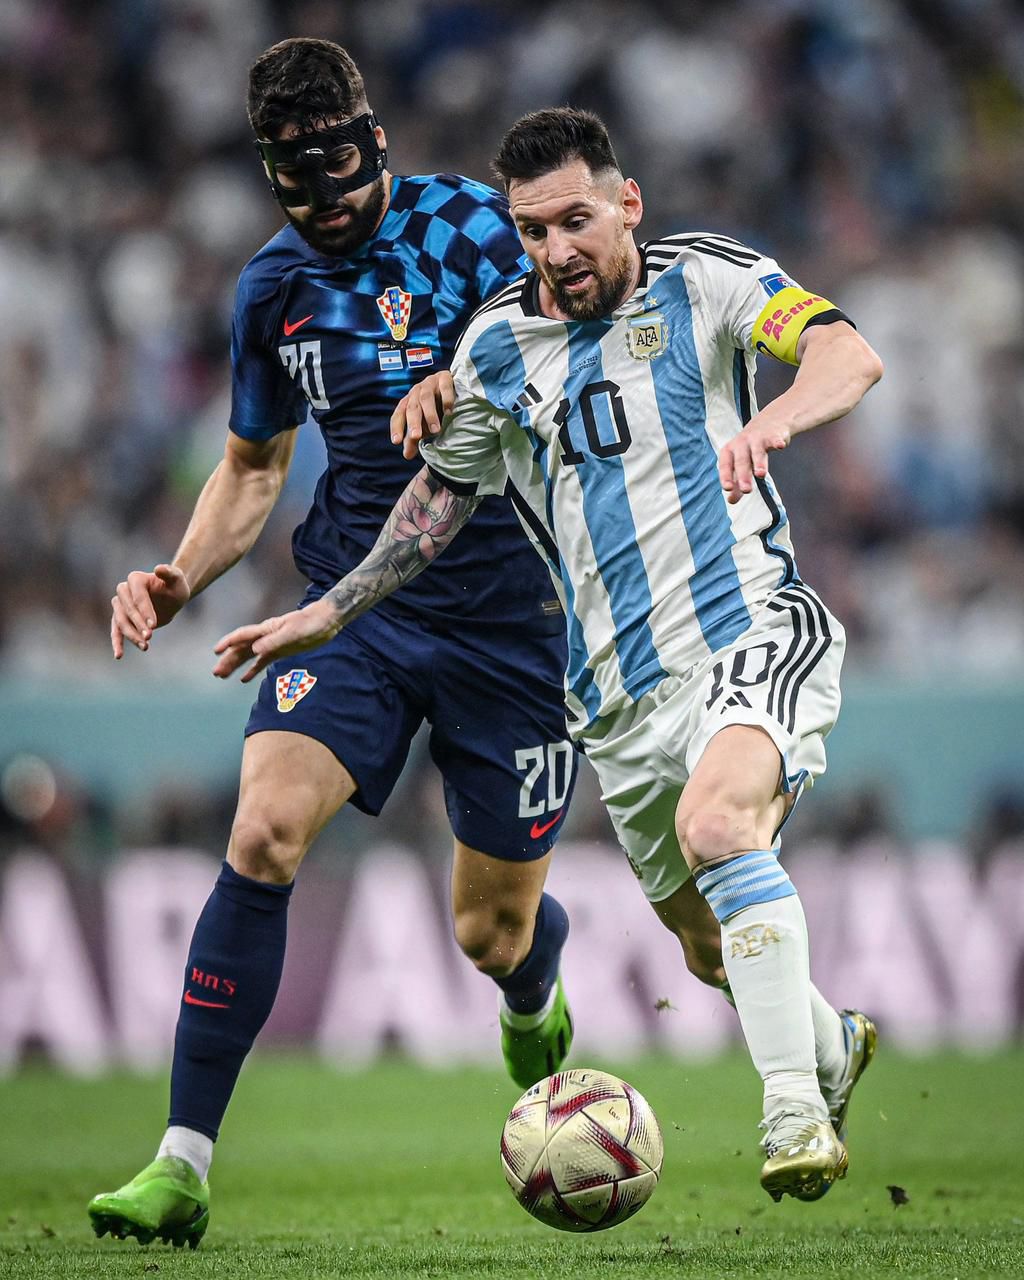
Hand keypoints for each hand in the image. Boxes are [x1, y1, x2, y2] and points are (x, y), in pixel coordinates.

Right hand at [110, 564, 190, 658]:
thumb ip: (170, 573)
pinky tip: (119, 656)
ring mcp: (120, 605)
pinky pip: (116, 631)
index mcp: (135, 579)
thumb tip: (158, 568)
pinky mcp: (121, 619)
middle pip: (126, 610)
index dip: (144, 610)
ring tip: (146, 647)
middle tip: (150, 636)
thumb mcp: (177, 580)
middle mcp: (123, 590)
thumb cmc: (175, 587)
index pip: (137, 596)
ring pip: (120, 622)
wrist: (172, 597)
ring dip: (131, 635)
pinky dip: (117, 643)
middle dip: (138, 624)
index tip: (154, 625)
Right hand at [212, 597, 341, 682]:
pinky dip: (252, 670)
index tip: (216, 651)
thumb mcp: (293, 633)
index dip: (229, 643)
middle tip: (216, 673)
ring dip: (235, 665)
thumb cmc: (310, 623)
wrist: (326, 621)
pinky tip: (243, 679)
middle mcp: (265, 636)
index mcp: (266, 629)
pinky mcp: (280, 651)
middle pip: (241, 648)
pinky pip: (261, 662)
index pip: (242, 636)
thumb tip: (254, 650)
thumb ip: (274, 641)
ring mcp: (272, 644)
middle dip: (228, 660)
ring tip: (222, 676)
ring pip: (248, 656)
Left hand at [390, 370, 454, 459]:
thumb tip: (406, 456)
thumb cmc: (435, 407)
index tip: (396, 442)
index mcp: (408, 402)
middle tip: (416, 437)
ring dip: (430, 414)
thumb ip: (415, 438)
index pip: (398, 414)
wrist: (452, 385)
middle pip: (412, 407)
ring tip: (436, 430)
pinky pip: (444, 387)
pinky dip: (446, 399)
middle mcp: (416, 392)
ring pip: (426, 398)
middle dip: (413, 422)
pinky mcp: (445, 377)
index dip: (397, 427)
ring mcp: (430, 383)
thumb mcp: (424, 424)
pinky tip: (449, 411)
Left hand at [718, 416, 791, 504]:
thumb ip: (736, 483)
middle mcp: (741, 444)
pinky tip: (781, 446)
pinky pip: (774, 439)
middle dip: (744, 475)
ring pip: (757, 452)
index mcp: (729, 452)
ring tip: (761, 475)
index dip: (726, 476)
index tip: (727, 488)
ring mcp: (756, 439)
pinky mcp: (772, 436)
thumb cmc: (749, 450)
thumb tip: (731, 501)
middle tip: (746, 490)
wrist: (766, 424)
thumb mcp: (740, 465)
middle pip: (741, 461)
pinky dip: (777, 442)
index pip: (725, 465)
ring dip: (759, 463)